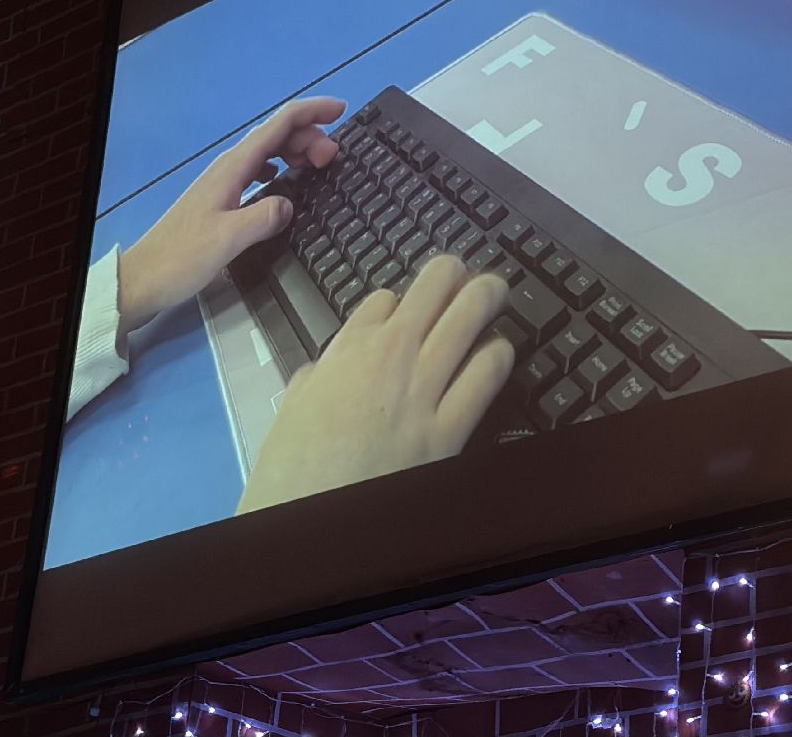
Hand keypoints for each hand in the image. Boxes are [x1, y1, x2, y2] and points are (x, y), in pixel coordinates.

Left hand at [116, 97, 344, 341]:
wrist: (145, 278)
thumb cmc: (183, 258)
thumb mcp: (228, 239)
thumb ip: (263, 217)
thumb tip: (290, 204)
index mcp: (233, 168)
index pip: (278, 126)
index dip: (311, 113)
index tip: (341, 110)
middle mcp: (229, 168)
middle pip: (275, 135)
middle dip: (310, 135)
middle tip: (335, 158)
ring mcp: (224, 182)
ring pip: (267, 152)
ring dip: (296, 150)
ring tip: (319, 166)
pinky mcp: (222, 199)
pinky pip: (258, 171)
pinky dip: (280, 168)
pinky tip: (287, 183)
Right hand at [237, 256, 515, 513]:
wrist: (305, 516)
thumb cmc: (292, 471)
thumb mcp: (290, 410)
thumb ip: (313, 381)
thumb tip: (320, 371)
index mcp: (346, 350)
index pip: (386, 298)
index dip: (401, 300)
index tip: (408, 307)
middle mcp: (389, 356)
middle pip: (436, 285)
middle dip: (454, 275)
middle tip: (465, 276)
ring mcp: (422, 388)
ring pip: (470, 313)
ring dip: (486, 296)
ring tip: (495, 292)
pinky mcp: (449, 428)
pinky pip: (487, 374)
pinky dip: (498, 354)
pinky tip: (501, 352)